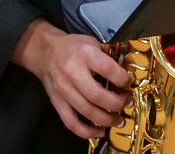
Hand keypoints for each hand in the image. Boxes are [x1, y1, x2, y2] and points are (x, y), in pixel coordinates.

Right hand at [12, 19, 130, 139]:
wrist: (45, 52)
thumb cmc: (74, 47)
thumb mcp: (93, 43)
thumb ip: (110, 58)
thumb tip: (128, 75)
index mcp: (85, 54)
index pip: (108, 70)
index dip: (123, 79)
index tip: (129, 82)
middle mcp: (72, 72)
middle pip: (98, 96)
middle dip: (117, 104)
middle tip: (126, 102)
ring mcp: (63, 89)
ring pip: (87, 112)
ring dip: (107, 120)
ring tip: (118, 119)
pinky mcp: (56, 102)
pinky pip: (71, 123)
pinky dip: (87, 132)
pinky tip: (100, 131)